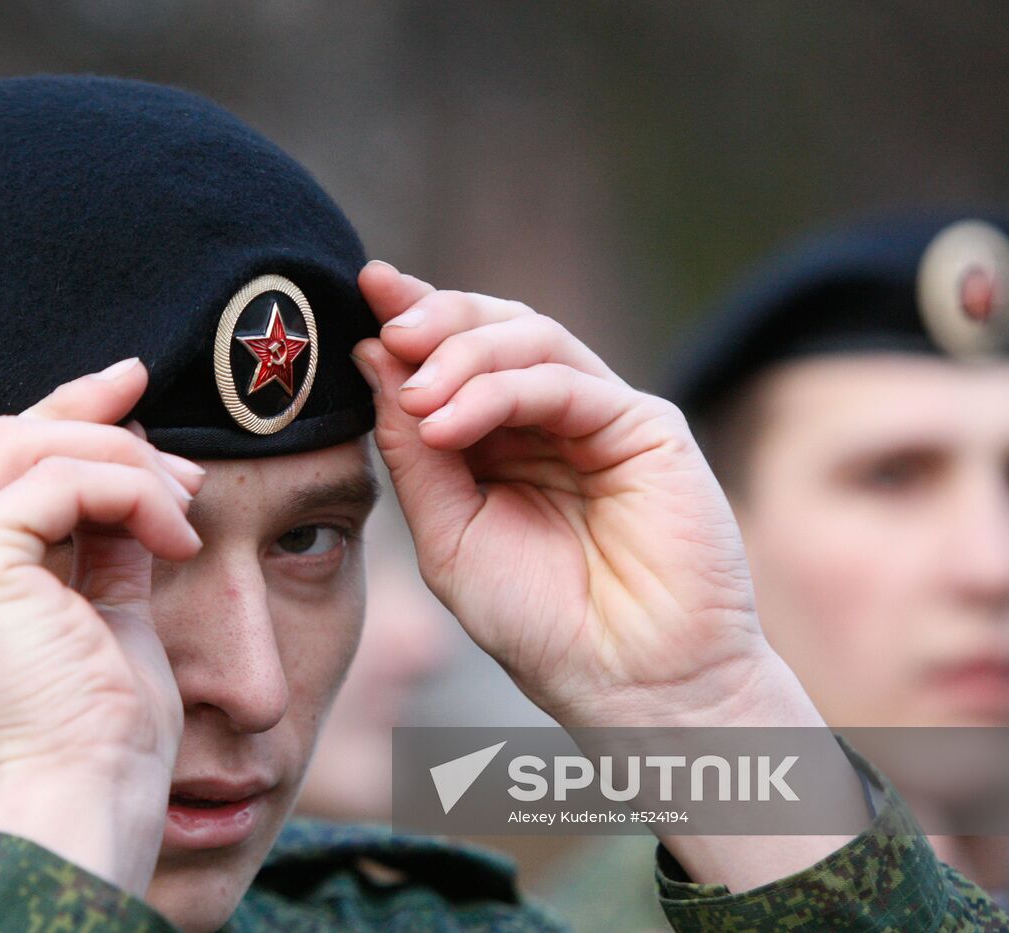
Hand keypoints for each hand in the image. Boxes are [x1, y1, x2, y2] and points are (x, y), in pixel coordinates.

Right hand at [0, 359, 203, 892]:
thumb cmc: (98, 726)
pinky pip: (62, 482)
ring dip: (128, 466)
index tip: (131, 391)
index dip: (59, 418)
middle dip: (100, 428)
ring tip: (187, 511)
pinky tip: (177, 538)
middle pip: (1, 446)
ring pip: (32, 449)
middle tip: (182, 460)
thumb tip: (130, 449)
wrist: (92, 795)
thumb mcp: (94, 605)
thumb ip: (96, 532)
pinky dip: (133, 493)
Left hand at [353, 264, 869, 888]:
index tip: (362, 291)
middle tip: (385, 325)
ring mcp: (600, 417)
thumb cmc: (540, 623)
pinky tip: (448, 422)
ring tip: (416, 394)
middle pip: (494, 327)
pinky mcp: (646, 427)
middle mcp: (550, 418)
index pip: (454, 357)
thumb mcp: (448, 534)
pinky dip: (500, 392)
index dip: (410, 319)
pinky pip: (567, 383)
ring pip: (532, 338)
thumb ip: (413, 450)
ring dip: (461, 354)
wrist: (626, 685)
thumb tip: (372, 355)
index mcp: (501, 441)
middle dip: (434, 316)